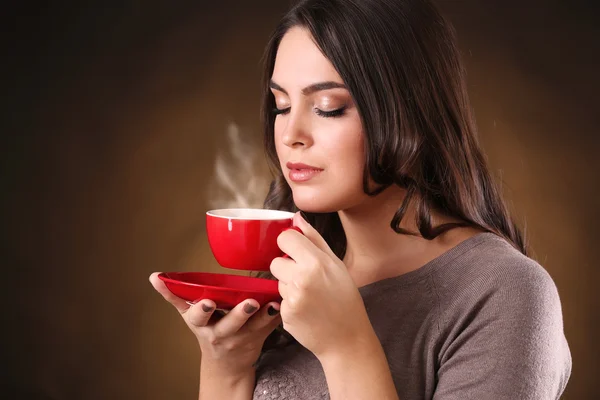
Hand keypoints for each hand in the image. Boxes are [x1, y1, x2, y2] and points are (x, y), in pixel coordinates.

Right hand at [149, 273, 281, 375]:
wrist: (226, 363)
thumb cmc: (208, 329)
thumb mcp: (190, 316)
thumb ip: (175, 295)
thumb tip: (153, 277)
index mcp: (201, 323)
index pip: (198, 316)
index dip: (202, 309)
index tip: (208, 302)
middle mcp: (220, 332)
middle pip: (229, 323)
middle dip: (238, 313)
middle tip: (249, 302)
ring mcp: (241, 338)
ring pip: (253, 327)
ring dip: (263, 315)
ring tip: (272, 303)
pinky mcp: (258, 338)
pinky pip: (268, 327)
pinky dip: (275, 317)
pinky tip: (281, 307)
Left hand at [270, 213, 374, 359]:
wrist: (347, 339)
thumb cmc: (345, 299)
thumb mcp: (336, 265)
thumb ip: (315, 239)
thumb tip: (296, 217)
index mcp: (317, 261)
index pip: (285, 238)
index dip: (289, 245)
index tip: (297, 252)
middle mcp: (302, 278)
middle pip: (276, 261)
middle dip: (287, 268)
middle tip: (306, 279)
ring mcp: (292, 297)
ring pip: (277, 281)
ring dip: (288, 286)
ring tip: (309, 297)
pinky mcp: (285, 314)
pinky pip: (279, 300)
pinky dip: (289, 304)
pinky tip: (306, 310)